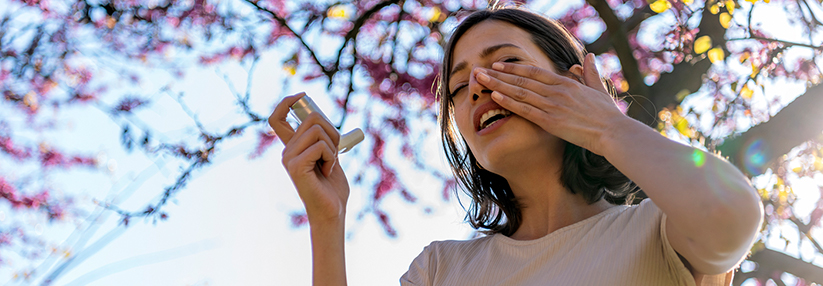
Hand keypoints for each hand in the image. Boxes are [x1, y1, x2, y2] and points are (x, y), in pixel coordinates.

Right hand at [269, 93, 349, 222]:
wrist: (332, 211)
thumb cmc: (332, 187)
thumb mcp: (330, 155)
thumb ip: (324, 138)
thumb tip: (321, 117)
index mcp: (293, 147)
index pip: (277, 118)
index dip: (287, 102)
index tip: (302, 95)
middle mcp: (287, 150)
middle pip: (311, 118)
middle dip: (332, 131)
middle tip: (334, 153)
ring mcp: (289, 158)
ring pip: (317, 130)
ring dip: (333, 146)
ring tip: (329, 165)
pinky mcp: (295, 166)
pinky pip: (320, 146)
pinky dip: (331, 158)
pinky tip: (327, 173)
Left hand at [473, 53, 627, 155]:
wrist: (613, 132)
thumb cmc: (607, 114)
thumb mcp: (598, 88)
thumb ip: (589, 72)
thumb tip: (587, 57)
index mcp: (566, 82)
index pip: (534, 71)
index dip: (514, 67)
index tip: (498, 65)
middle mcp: (556, 91)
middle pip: (522, 79)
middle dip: (498, 74)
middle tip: (480, 70)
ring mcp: (552, 105)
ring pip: (520, 92)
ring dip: (498, 85)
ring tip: (481, 80)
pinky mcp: (550, 121)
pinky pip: (525, 110)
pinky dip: (509, 102)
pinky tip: (495, 97)